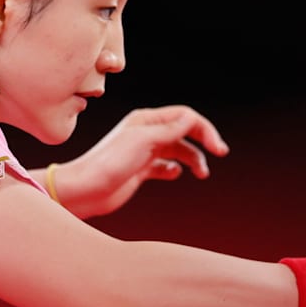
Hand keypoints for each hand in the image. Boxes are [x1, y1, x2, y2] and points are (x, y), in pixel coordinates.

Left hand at [51, 105, 228, 217]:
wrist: (86, 190)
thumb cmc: (109, 162)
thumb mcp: (143, 142)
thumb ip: (170, 130)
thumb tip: (192, 118)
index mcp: (146, 120)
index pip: (185, 116)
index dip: (204, 129)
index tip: (217, 148)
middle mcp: (146, 133)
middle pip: (184, 131)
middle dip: (203, 141)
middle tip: (219, 153)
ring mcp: (144, 152)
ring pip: (178, 150)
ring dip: (193, 159)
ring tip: (201, 174)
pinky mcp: (140, 170)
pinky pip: (165, 166)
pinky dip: (174, 170)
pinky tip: (173, 175)